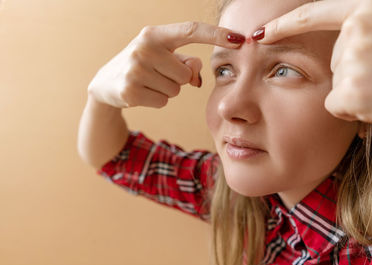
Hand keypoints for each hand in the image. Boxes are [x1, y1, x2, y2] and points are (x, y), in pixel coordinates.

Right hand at [88, 22, 243, 108]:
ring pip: (177, 89)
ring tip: (148, 83)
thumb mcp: (162, 56)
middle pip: (186, 73)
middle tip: (158, 75)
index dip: (217, 35)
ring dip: (168, 90)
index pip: (191, 30)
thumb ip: (185, 62)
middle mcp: (144, 47)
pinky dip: (157, 101)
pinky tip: (142, 93)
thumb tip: (197, 76)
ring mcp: (136, 68)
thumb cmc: (142, 66)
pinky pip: (164, 101)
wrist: (105, 83)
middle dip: (178, 79)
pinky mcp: (130, 90)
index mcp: (155, 34)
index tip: (241, 39)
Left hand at [255, 0, 371, 134]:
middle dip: (352, 72)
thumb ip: (368, 33)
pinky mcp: (355, 88)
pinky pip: (336, 104)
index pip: (316, 13)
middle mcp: (364, 25)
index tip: (259, 32)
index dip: (285, 23)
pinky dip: (352, 111)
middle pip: (334, 57)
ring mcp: (358, 56)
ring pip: (335, 82)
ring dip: (356, 91)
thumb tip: (341, 41)